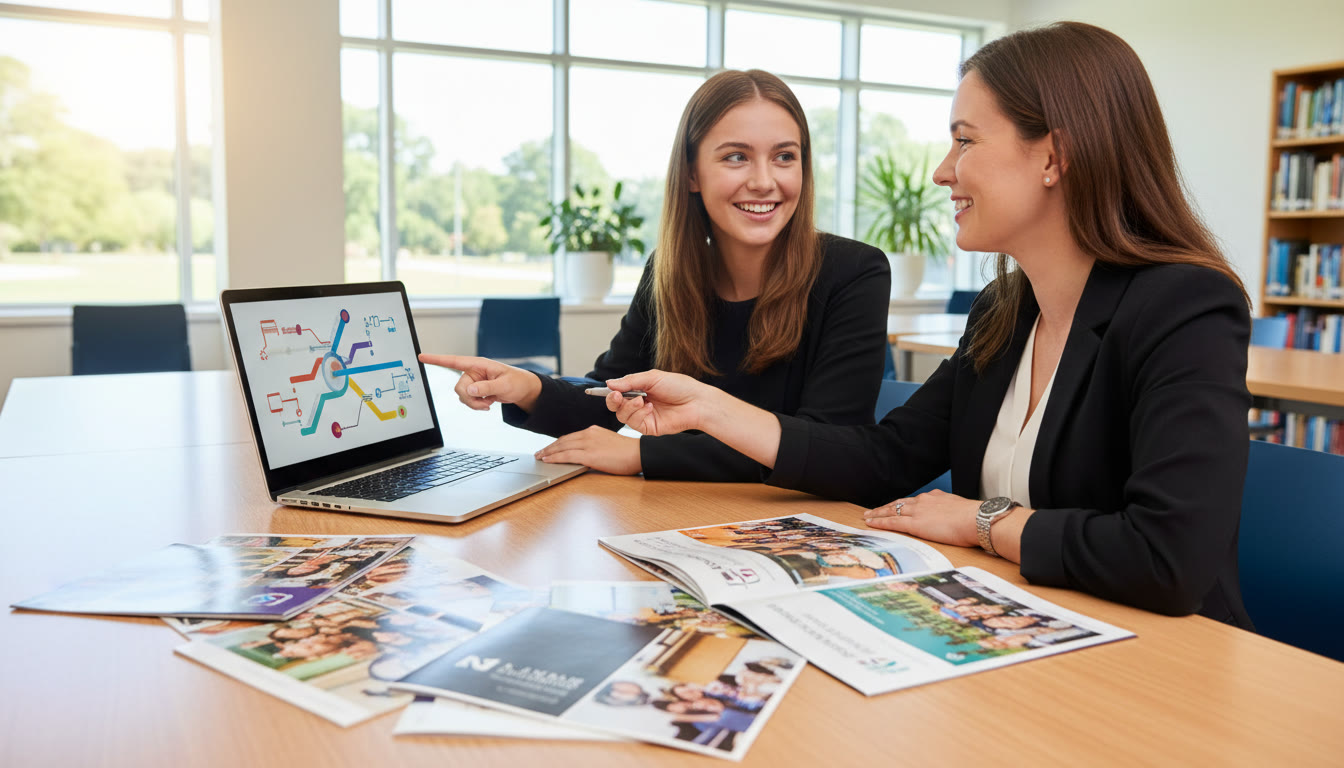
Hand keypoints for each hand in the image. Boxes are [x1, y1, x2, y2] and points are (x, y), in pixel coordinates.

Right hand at [418, 354, 542, 411]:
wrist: (523, 390)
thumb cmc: (517, 382)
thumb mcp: (504, 385)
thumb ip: (487, 387)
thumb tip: (470, 390)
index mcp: (479, 364)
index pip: (454, 361)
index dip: (437, 359)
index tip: (422, 357)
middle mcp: (473, 372)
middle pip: (459, 387)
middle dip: (470, 399)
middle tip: (485, 404)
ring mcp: (474, 382)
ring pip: (462, 396)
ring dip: (475, 404)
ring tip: (490, 403)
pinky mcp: (476, 391)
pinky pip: (468, 401)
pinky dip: (477, 405)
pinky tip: (489, 403)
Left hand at [534, 426, 641, 474]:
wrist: (637, 453)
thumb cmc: (627, 452)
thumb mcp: (608, 443)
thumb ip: (595, 445)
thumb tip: (584, 454)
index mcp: (593, 430)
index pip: (570, 436)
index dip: (557, 443)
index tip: (550, 447)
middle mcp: (588, 434)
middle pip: (563, 440)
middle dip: (549, 447)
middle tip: (539, 453)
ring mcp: (588, 444)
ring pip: (562, 447)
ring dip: (548, 452)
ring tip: (540, 457)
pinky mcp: (589, 455)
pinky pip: (566, 455)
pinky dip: (555, 457)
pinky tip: (547, 460)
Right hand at [603, 370, 715, 435]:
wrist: (696, 402)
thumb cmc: (679, 386)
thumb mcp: (652, 378)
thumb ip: (629, 381)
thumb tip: (609, 383)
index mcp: (639, 389)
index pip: (617, 392)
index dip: (607, 392)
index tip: (598, 390)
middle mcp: (638, 403)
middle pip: (615, 406)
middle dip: (612, 401)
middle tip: (616, 395)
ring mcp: (642, 417)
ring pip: (621, 415)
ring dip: (628, 407)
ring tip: (642, 400)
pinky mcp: (648, 428)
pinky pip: (633, 423)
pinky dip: (638, 414)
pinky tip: (649, 407)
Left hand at [863, 489, 979, 547]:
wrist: (977, 519)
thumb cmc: (975, 518)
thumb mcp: (961, 509)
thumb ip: (951, 511)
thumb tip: (952, 517)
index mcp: (935, 497)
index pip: (913, 501)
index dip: (901, 504)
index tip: (894, 506)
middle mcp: (923, 501)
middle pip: (898, 503)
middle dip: (885, 507)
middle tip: (872, 511)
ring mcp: (918, 511)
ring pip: (892, 511)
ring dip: (878, 514)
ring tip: (867, 517)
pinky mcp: (915, 523)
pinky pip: (892, 522)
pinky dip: (880, 522)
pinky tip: (871, 523)